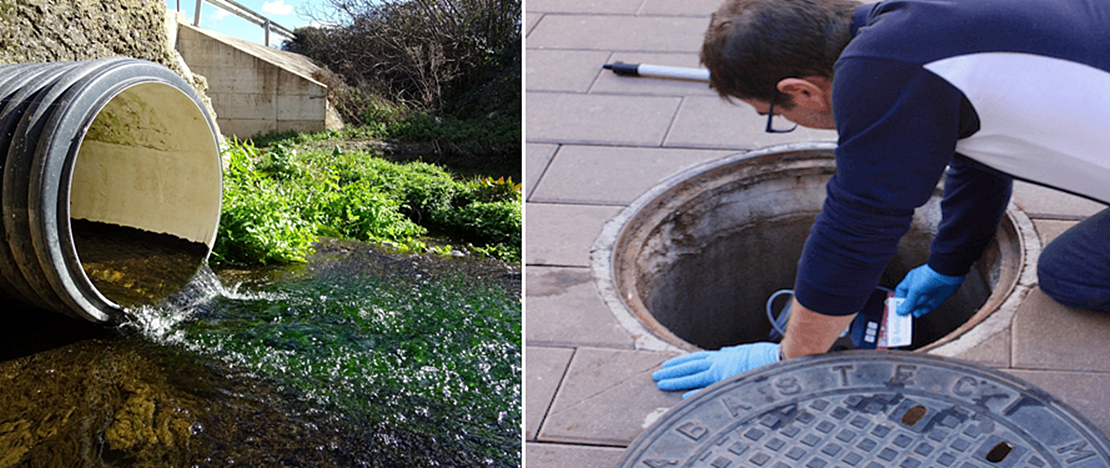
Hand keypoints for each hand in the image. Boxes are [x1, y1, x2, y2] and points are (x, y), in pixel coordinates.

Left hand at [653, 342, 779, 397]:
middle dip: (672, 371)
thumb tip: (724, 351)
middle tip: (656, 375)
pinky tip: (683, 398)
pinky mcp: (728, 381)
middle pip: (689, 366)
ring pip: (693, 375)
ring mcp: (721, 372)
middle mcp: (718, 363)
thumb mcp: (743, 350)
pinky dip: (696, 393)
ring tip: (661, 383)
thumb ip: (731, 353)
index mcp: (721, 356)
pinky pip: (709, 389)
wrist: (776, 358)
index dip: (680, 362)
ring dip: (676, 380)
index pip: (695, 359)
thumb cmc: (763, 356)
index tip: (667, 365)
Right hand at [894, 264, 964, 317]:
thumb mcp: (914, 290)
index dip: (899, 300)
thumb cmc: (930, 275)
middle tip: (907, 314)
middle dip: (909, 307)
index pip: (901, 291)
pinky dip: (926, 310)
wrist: (947, 273)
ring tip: (916, 313)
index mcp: (910, 281)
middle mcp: (919, 287)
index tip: (898, 308)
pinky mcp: (937, 297)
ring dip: (917, 310)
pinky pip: (930, 306)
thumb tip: (900, 311)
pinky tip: (923, 312)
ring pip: (920, 304)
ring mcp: (928, 292)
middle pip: (911, 300)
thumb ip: (908, 303)